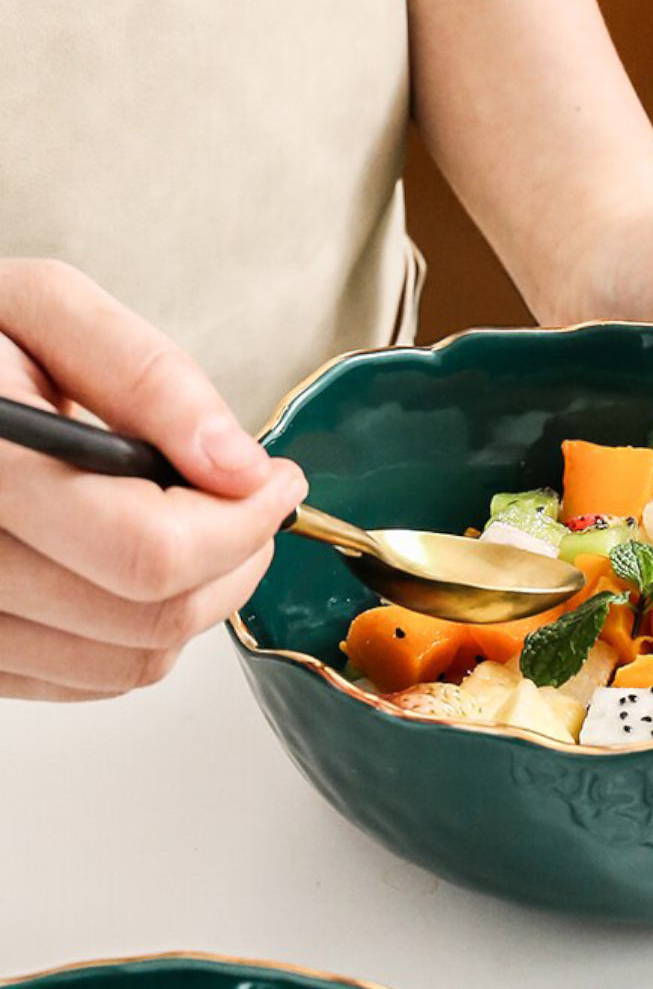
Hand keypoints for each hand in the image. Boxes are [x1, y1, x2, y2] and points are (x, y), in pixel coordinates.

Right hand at [0, 260, 306, 701]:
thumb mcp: (41, 309)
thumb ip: (147, 379)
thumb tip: (240, 468)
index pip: (151, 552)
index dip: (244, 523)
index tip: (276, 482)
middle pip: (154, 618)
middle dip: (236, 559)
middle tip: (249, 502)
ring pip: (132, 662)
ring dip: (197, 597)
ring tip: (193, 523)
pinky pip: (90, 679)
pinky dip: (142, 630)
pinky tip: (134, 560)